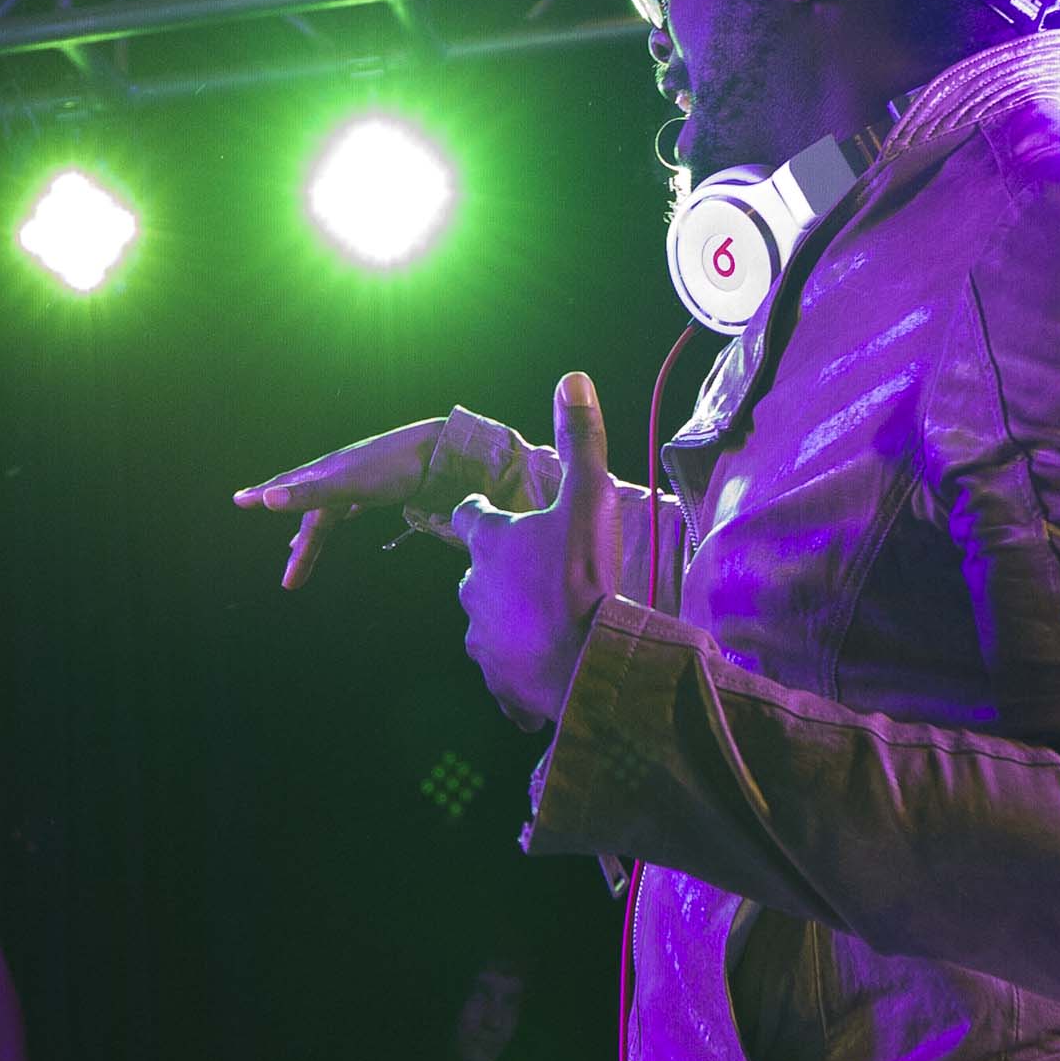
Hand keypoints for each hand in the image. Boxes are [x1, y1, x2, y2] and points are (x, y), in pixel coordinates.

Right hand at [233, 418, 445, 588]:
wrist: (437, 450)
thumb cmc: (394, 467)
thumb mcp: (347, 485)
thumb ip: (309, 494)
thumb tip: (269, 499)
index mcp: (324, 476)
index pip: (286, 490)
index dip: (262, 497)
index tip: (238, 500)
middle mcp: (336, 477)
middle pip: (309, 513)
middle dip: (300, 546)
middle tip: (289, 579)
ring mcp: (357, 481)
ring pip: (329, 511)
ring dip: (315, 531)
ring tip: (300, 547)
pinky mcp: (379, 486)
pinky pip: (352, 504)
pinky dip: (342, 515)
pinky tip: (345, 516)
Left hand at [448, 375, 616, 728]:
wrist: (587, 663)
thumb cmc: (584, 577)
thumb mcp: (589, 498)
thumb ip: (582, 440)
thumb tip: (572, 379)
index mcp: (490, 542)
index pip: (470, 515)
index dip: (481, 511)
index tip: (489, 509)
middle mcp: (473, 588)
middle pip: (478, 572)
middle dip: (501, 571)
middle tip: (540, 572)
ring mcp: (481, 638)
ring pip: (489, 621)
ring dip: (512, 618)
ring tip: (549, 621)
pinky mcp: (495, 681)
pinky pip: (504, 671)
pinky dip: (521, 666)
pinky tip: (549, 665)